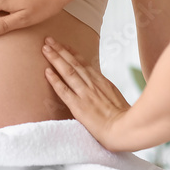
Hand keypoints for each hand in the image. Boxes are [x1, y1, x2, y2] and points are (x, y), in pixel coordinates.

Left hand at [41, 36, 129, 150]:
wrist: (124, 130)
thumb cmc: (123, 118)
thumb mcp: (115, 97)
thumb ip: (105, 90)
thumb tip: (99, 87)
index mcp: (102, 82)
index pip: (84, 63)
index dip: (72, 53)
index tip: (63, 45)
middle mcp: (92, 84)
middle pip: (74, 63)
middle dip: (60, 50)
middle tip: (48, 39)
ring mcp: (85, 94)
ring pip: (68, 71)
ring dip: (55, 59)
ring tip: (45, 48)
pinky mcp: (78, 106)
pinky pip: (64, 90)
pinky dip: (54, 80)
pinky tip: (46, 71)